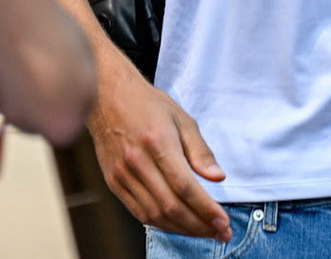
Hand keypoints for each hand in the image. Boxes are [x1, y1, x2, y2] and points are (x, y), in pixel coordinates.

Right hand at [88, 52, 229, 239]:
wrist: (107, 97)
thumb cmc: (147, 105)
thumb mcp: (182, 119)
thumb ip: (201, 151)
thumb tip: (218, 177)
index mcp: (158, 142)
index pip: (185, 186)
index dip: (205, 209)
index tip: (222, 222)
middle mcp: (137, 162)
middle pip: (171, 206)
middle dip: (199, 225)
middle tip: (220, 232)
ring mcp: (123, 175)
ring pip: (155, 214)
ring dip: (182, 229)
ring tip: (203, 231)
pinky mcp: (114, 182)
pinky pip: (139, 212)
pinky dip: (161, 223)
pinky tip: (178, 224)